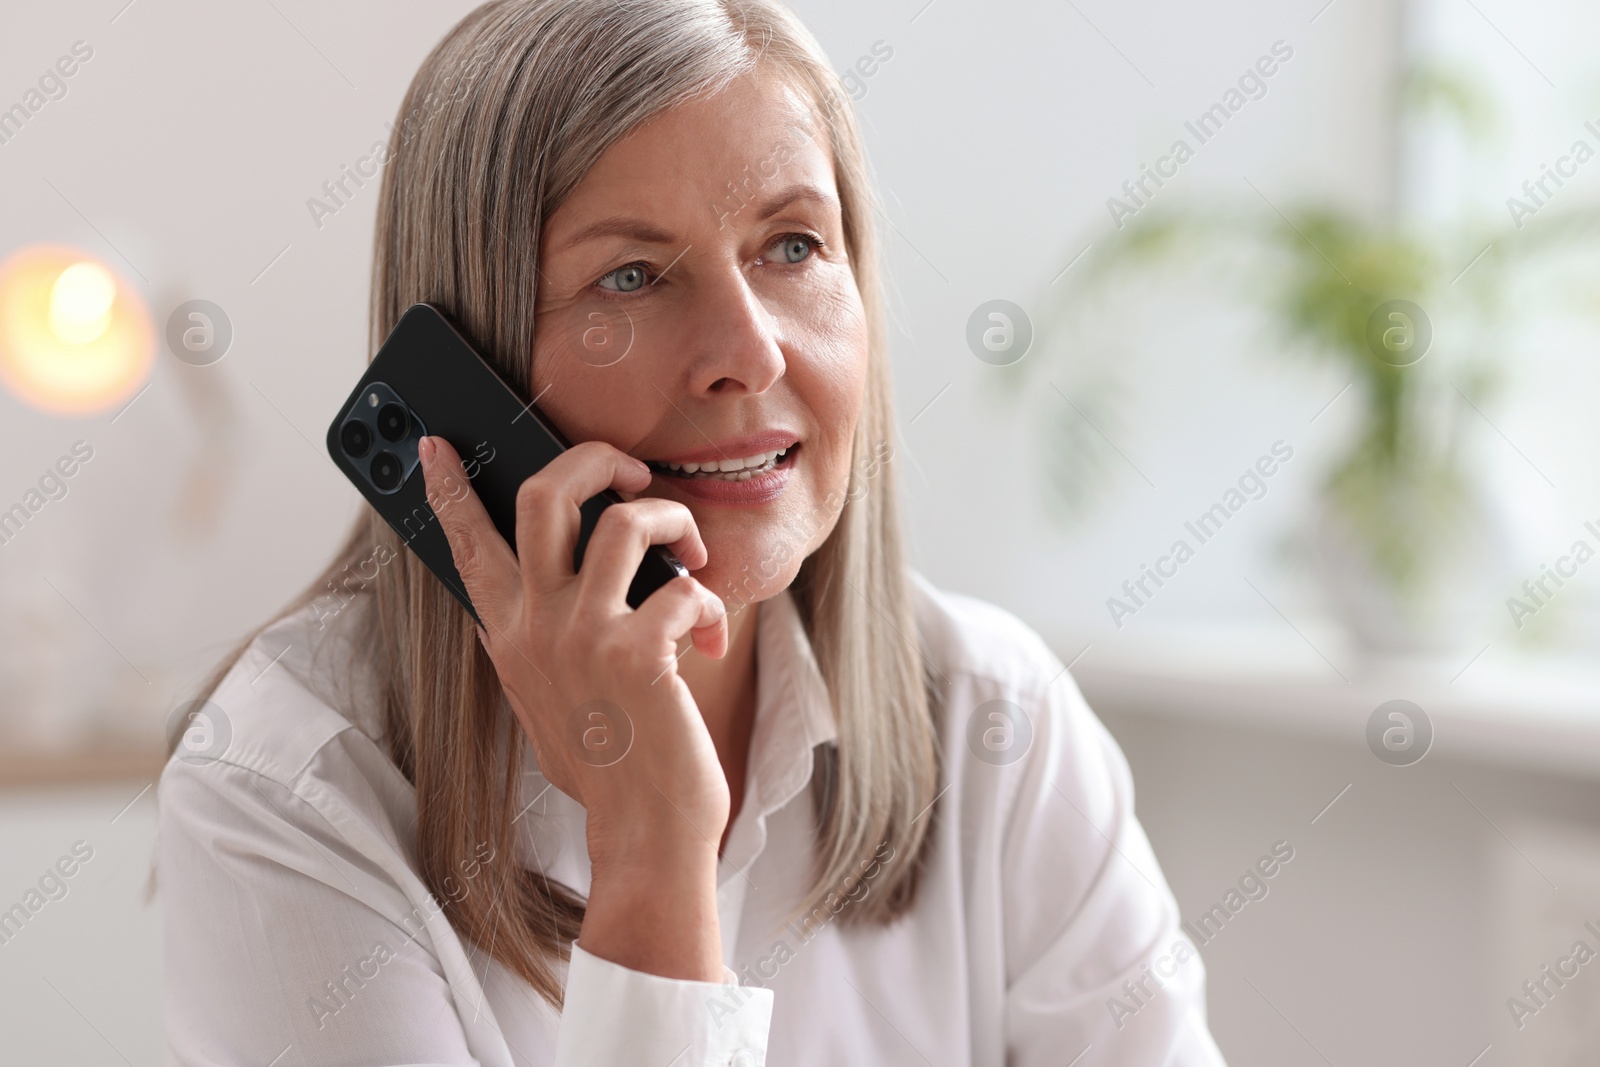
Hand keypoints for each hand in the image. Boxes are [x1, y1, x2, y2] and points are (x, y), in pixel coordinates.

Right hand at [417, 435, 730, 978]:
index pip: (467, 545)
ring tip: (690, 549)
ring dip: (670, 519)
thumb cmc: (607, 768)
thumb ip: (532, 648)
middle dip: (593, 458)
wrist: (643, 833)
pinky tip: (709, 638)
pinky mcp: (637, 652)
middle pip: (542, 495)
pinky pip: (683, 586)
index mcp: (509, 636)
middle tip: (630, 471)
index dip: (450, 488)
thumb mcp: (544, 703)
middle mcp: (535, 628)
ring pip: (621, 520)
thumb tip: (523, 603)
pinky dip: (707, 603)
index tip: (438, 445)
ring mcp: (583, 636)